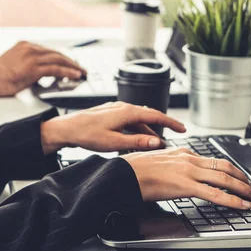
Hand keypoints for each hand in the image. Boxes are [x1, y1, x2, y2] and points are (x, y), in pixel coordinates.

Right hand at [0, 41, 86, 100]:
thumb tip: (38, 76)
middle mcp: (30, 48)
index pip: (48, 51)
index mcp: (25, 45)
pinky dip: (68, 72)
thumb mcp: (13, 65)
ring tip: (81, 73)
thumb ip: (26, 66)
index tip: (69, 63)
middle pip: (56, 53)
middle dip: (70, 61)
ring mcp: (32, 57)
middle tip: (80, 68)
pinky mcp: (33, 68)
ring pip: (59, 59)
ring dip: (72, 66)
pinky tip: (75, 76)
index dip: (61, 58)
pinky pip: (56, 69)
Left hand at [40, 102, 185, 154]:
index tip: (183, 128)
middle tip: (176, 134)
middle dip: (163, 126)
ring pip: (139, 119)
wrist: (66, 128)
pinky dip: (138, 129)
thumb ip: (136, 142)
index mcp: (127, 112)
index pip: (156, 116)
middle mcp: (123, 107)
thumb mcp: (113, 142)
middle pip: (149, 116)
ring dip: (149, 130)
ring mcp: (116, 109)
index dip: (171, 122)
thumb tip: (157, 142)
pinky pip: (130, 120)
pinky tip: (138, 138)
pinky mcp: (110, 114)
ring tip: (157, 143)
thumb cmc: (86, 134)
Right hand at [122, 148, 250, 209]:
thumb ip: (170, 163)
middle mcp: (188, 159)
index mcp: (181, 152)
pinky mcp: (186, 186)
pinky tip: (241, 205)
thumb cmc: (133, 169)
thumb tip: (173, 170)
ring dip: (242, 188)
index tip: (236, 175)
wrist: (124, 173)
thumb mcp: (156, 159)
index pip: (212, 159)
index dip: (229, 168)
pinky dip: (232, 200)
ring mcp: (188, 171)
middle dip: (241, 177)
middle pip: (224, 166)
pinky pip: (215, 193)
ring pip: (224, 178)